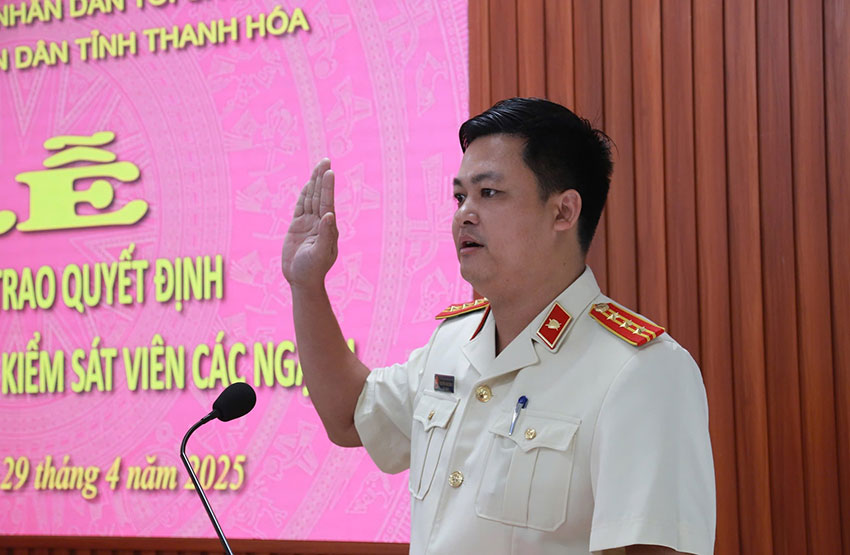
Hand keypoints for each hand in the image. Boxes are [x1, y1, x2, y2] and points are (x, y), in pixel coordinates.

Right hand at [282, 159, 338, 288]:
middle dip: (322, 178)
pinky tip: (307, 185)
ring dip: (314, 183)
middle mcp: (320, 223)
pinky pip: (301, 207)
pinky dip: (303, 195)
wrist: (301, 280)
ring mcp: (309, 224)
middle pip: (320, 196)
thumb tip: (330, 216)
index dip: (328, 187)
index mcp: (328, 228)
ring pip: (311, 199)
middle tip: (325, 160)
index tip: (329, 171)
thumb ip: (326, 235)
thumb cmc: (313, 270)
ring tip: (319, 166)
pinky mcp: (297, 227)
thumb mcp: (320, 253)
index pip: (327, 203)